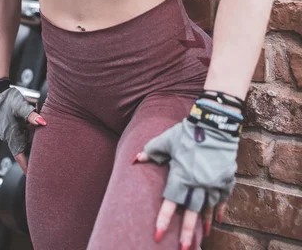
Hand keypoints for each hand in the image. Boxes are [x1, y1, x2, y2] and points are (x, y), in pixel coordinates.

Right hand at [0, 86, 46, 173]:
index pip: (19, 156)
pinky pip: (24, 130)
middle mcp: (11, 135)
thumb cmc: (6, 99)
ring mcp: (12, 130)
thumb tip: (43, 122)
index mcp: (11, 135)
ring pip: (26, 138)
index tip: (32, 176)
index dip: (26, 166)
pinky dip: (32, 128)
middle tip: (45, 159)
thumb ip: (31, 115)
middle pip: (25, 148)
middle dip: (34, 152)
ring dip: (34, 137)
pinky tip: (38, 119)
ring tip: (44, 135)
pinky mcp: (13, 124)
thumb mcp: (20, 106)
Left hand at [132, 118, 238, 248]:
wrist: (216, 123)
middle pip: (191, 212)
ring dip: (204, 223)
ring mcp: (214, 183)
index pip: (170, 202)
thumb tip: (134, 160)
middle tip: (183, 248)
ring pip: (208, 208)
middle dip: (187, 231)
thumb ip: (151, 152)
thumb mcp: (167, 140)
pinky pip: (222, 199)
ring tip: (202, 238)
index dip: (163, 219)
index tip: (157, 234)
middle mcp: (198, 183)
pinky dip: (219, 210)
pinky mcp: (226, 179)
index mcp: (182, 175)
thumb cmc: (188, 132)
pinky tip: (217, 220)